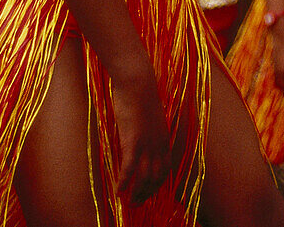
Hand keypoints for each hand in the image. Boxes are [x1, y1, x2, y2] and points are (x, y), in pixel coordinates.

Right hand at [112, 70, 171, 204]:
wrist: (137, 81)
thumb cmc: (140, 94)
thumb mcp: (149, 116)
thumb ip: (148, 130)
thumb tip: (140, 138)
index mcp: (164, 139)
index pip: (165, 169)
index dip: (157, 183)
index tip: (149, 190)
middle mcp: (159, 145)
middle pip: (156, 178)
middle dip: (147, 193)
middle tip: (137, 202)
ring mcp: (147, 144)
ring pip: (144, 177)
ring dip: (137, 193)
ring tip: (128, 202)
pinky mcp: (133, 141)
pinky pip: (129, 168)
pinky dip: (124, 181)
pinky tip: (118, 190)